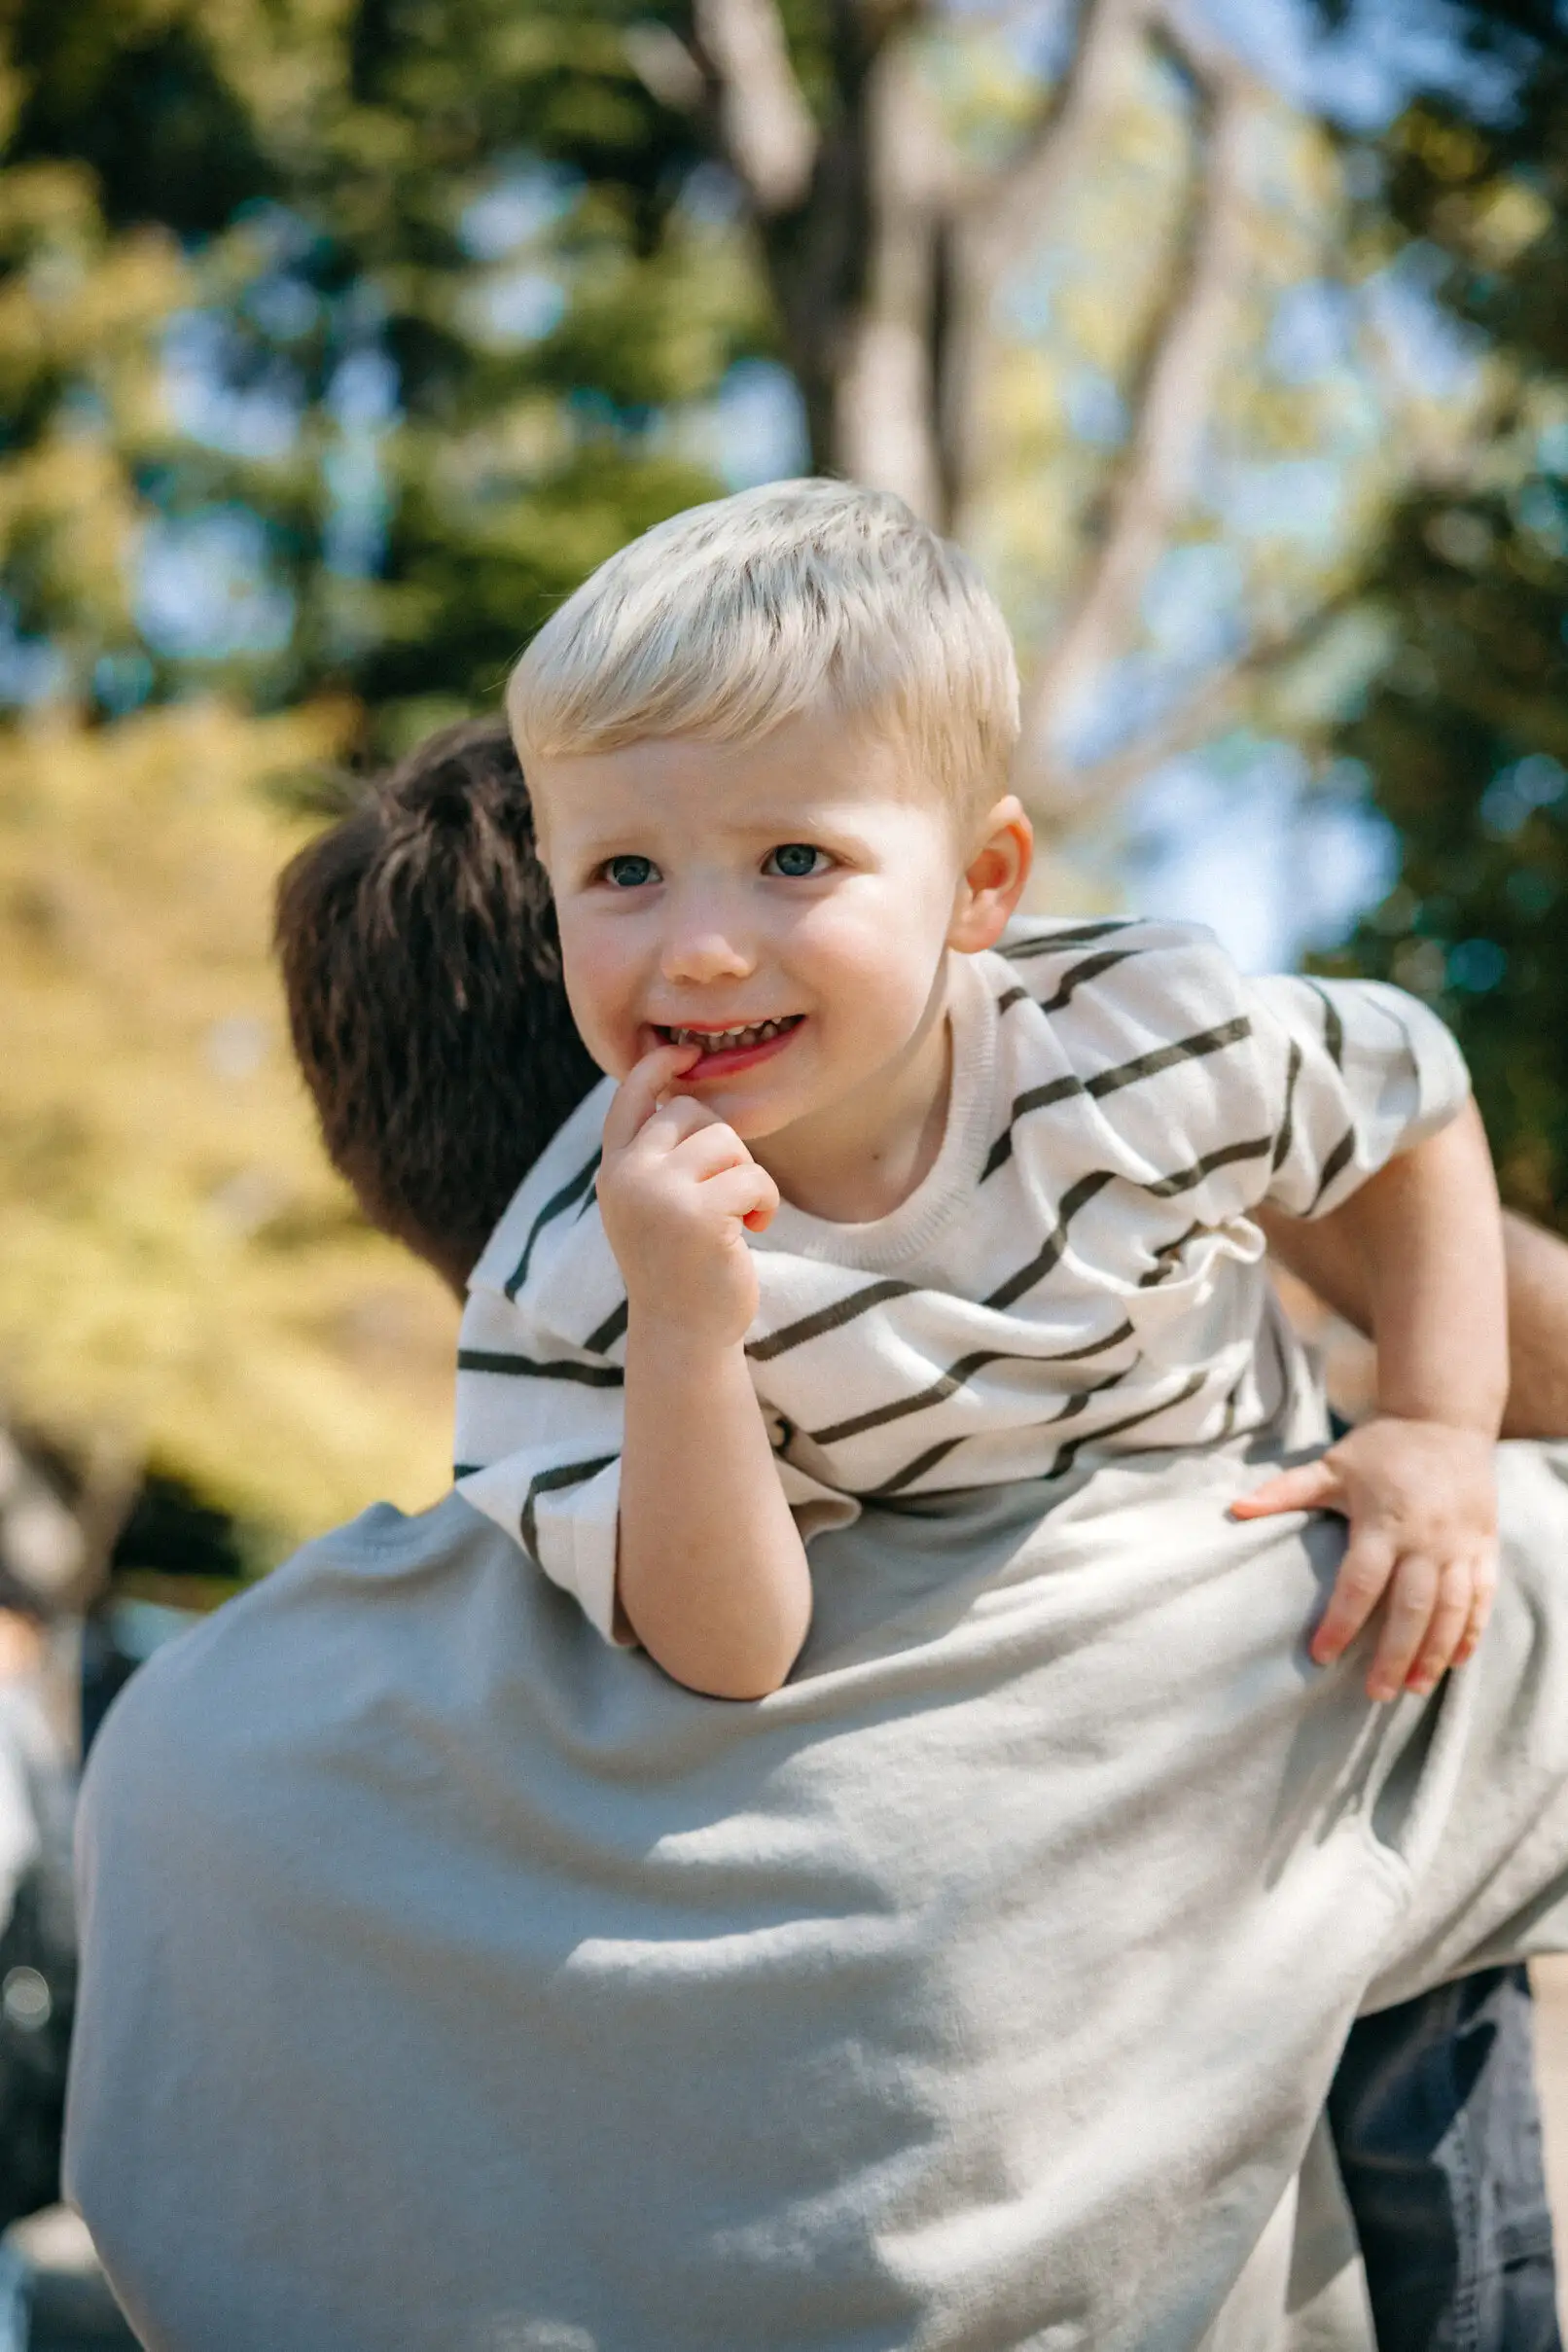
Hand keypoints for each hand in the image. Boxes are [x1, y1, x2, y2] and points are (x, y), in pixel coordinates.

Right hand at [598, 1041, 778, 1345]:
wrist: (683, 1334)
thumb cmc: (679, 1267)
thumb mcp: (652, 1206)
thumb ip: (654, 1158)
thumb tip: (680, 1093)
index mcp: (614, 1171)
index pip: (629, 1098)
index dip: (656, 1067)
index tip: (685, 1052)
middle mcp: (628, 1176)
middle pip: (692, 1111)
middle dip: (724, 1146)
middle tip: (727, 1193)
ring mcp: (659, 1194)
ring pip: (727, 1141)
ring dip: (748, 1176)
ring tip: (739, 1215)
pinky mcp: (697, 1215)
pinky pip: (753, 1177)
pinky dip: (765, 1201)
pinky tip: (753, 1230)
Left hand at [1231, 1417, 1497, 1701]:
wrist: (1444, 1419)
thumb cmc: (1381, 1449)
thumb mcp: (1332, 1466)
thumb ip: (1285, 1492)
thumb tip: (1234, 1509)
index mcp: (1383, 1521)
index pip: (1360, 1583)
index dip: (1340, 1622)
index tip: (1321, 1656)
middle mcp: (1426, 1538)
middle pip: (1411, 1608)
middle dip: (1394, 1655)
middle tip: (1375, 1694)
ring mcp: (1460, 1544)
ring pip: (1450, 1610)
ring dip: (1434, 1653)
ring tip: (1413, 1688)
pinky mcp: (1484, 1545)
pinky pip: (1482, 1596)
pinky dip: (1470, 1631)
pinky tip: (1455, 1661)